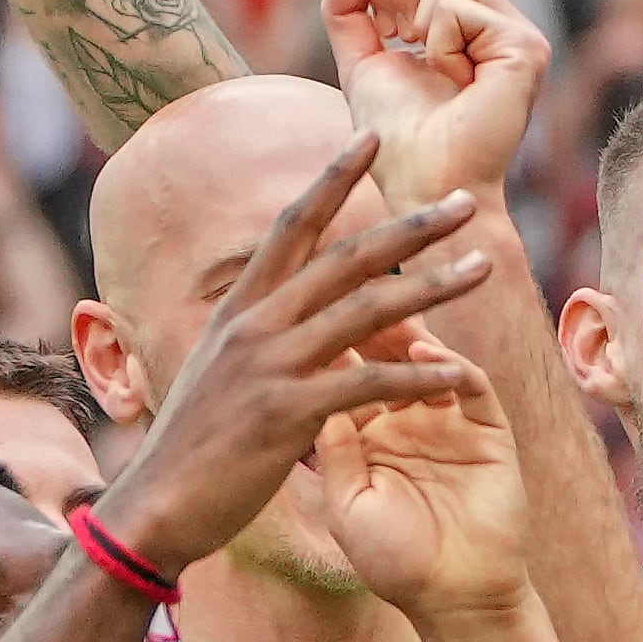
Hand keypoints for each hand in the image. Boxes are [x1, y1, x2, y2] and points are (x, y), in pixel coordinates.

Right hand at [94, 139, 493, 578]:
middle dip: (411, 226)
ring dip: (434, 286)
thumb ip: (258, 337)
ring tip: (485, 267)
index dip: (332, 177)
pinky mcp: (287, 412)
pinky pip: (368, 384)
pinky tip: (458, 373)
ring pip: (367, 309)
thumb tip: (287, 311)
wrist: (158, 505)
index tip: (368, 136)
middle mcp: (254, 323)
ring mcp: (270, 364)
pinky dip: (417, 377)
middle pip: (344, 255)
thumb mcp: (221, 373)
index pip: (291, 224)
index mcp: (240, 308)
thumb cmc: (195, 447)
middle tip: (465, 200)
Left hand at [311, 323, 528, 626]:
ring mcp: (449, 421)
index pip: (343, 369)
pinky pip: (471, 384)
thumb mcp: (348, 503)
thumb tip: (308, 385)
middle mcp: (407, 418)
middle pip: (385, 350)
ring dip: (409, 328)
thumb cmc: (395, 562)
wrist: (456, 599)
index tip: (300, 302)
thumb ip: (333, 445)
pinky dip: (449, 364)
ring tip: (386, 305)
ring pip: (427, 356)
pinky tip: (423, 352)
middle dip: (369, 314)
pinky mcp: (488, 431)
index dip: (325, 335)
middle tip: (347, 282)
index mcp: (366, 433)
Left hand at [329, 0, 548, 220]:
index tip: (387, 31)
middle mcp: (500, 17)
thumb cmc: (397, 136)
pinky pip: (457, 4)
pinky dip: (437, 41)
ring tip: (428, 61)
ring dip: (417, 13)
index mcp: (471, 15)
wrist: (422, 184)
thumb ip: (349, 3)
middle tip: (399, 36)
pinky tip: (453, 80)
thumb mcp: (361, 57)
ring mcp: (517, 31)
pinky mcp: (525, 48)